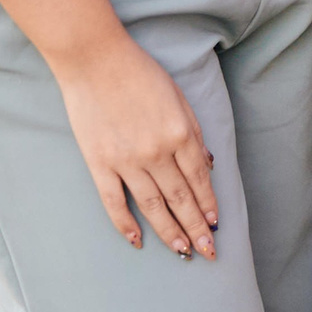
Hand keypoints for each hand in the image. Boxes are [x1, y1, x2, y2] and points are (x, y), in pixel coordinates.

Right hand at [51, 31, 218, 258]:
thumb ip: (195, 133)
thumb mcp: (179, 97)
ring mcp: (127, 160)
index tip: (216, 225)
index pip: (200, 179)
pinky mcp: (99, 164)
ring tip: (182, 252)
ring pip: (152, 206)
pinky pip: (114, 202)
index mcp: (181, 133)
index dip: (208, 205)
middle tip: (208, 252)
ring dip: (169, 232)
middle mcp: (157, 152)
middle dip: (196, 228)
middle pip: (181, 199)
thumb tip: (208, 166)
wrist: (95, 59)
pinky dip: (126, 225)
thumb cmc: (140, 73)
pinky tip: (138, 241)